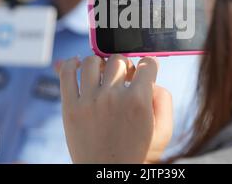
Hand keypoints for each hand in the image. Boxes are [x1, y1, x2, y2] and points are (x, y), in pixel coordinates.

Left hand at [58, 55, 172, 163]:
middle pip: (119, 60)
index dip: (148, 66)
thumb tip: (151, 78)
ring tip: (103, 75)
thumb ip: (164, 100)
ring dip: (101, 64)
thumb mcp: (162, 131)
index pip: (147, 64)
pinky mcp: (70, 107)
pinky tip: (78, 64)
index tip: (144, 71)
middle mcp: (113, 97)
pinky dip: (71, 63)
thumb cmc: (136, 152)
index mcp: (138, 101)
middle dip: (125, 67)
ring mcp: (89, 101)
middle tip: (124, 80)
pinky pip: (67, 74)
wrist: (108, 175)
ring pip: (93, 62)